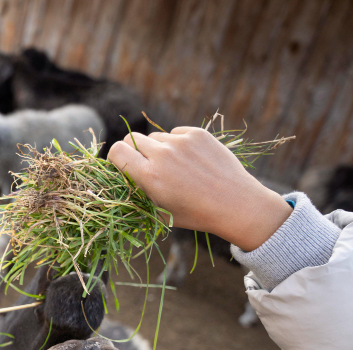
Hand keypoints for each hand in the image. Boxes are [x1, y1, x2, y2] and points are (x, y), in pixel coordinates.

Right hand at [107, 127, 292, 250]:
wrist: (235, 204)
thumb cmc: (195, 213)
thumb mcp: (158, 210)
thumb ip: (138, 189)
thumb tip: (123, 173)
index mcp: (149, 176)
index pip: (117, 151)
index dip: (117, 158)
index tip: (124, 166)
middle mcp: (162, 154)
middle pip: (132, 139)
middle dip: (134, 151)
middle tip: (147, 165)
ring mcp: (181, 141)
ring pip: (155, 137)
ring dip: (157, 149)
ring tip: (175, 168)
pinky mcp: (197, 134)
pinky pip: (175, 133)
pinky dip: (176, 144)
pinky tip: (190, 161)